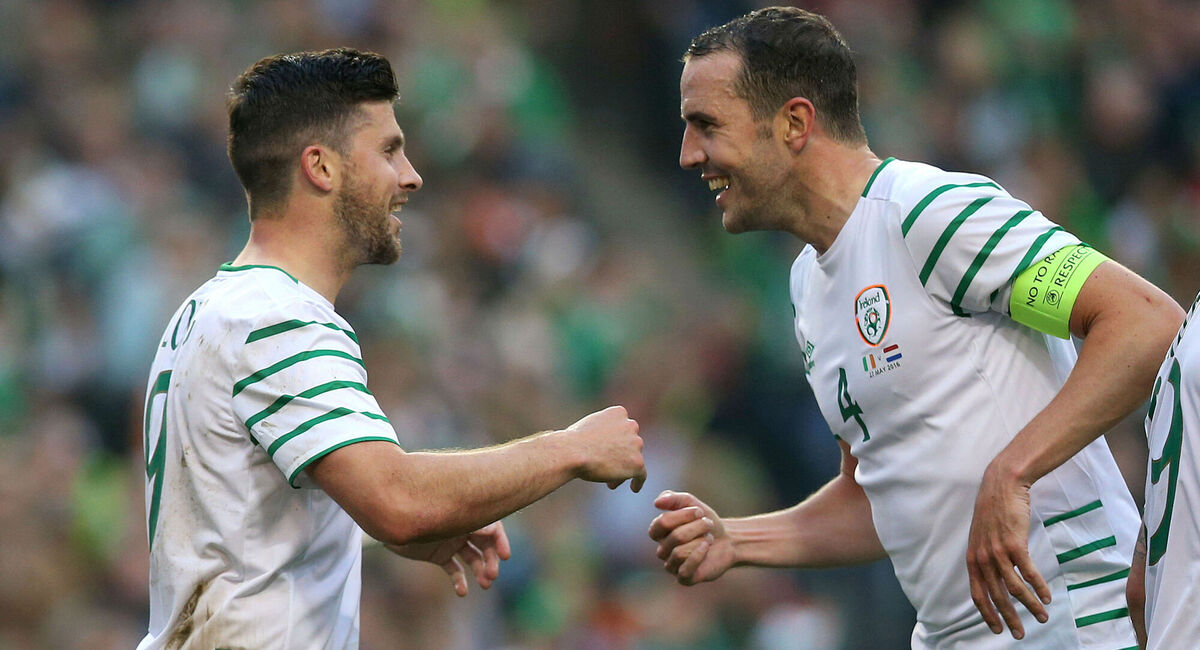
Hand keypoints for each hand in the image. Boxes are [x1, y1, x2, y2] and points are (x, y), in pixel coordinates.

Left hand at [386, 521, 510, 596]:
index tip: (505, 556)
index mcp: (464, 514)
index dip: (500, 541)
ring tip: (484, 584)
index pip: (491, 527)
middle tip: (491, 576)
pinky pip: (454, 568)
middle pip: (485, 545)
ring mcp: (450, 541)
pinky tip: (462, 592)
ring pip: (473, 557)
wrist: (388, 517)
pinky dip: (460, 580)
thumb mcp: (441, 517)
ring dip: (480, 570)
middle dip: (491, 560)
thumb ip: (464, 521)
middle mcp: (461, 527)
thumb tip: (491, 530)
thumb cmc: (414, 510)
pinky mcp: (439, 554)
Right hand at [564, 405, 646, 492]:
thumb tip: (603, 442)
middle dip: (619, 456)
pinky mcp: (637, 462)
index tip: (607, 452)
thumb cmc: (572, 441)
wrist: (572, 452)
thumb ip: (602, 430)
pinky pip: (642, 474)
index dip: (615, 442)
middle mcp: (631, 425)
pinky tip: (634, 488)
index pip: (622, 428)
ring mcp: (636, 443)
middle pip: (630, 444)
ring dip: (622, 469)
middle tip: (607, 468)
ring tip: (609, 482)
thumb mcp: (588, 425)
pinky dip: (638, 481)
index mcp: (619, 413)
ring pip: (633, 459)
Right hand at [648, 490, 732, 584]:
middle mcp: (662, 550)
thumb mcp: (692, 504)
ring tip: (708, 538)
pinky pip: (684, 570)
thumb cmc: (705, 522)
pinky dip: (698, 556)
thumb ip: (674, 499)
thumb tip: (657, 503)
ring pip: (679, 553)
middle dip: (696, 527)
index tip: (699, 511)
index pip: (661, 523)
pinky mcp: (684, 578)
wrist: (727, 540)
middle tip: (708, 523)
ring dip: (700, 541)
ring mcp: (671, 565)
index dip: (682, 515)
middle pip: (675, 537)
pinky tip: (706, 547)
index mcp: (659, 532)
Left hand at [966, 463, 1050, 638]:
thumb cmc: (994, 513)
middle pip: (996, 596)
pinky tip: (1046, 597)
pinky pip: (1028, 574)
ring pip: (1015, 589)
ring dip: (1030, 606)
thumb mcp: (982, 538)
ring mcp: (997, 552)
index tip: (997, 629)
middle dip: (1009, 618)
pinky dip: (1039, 588)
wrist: (1001, 486)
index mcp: (973, 559)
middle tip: (1020, 633)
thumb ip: (987, 559)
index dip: (987, 614)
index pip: (977, 594)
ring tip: (1042, 616)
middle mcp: (982, 558)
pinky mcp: (1014, 545)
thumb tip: (996, 579)